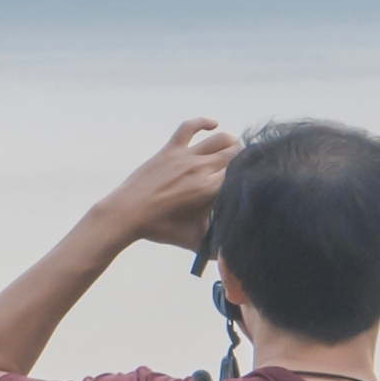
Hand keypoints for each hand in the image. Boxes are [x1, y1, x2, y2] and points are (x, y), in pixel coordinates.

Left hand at [94, 118, 236, 255]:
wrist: (127, 214)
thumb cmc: (160, 228)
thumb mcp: (192, 240)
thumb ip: (215, 246)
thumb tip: (233, 257)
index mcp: (208, 191)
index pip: (240, 175)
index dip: (250, 176)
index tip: (253, 181)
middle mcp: (199, 169)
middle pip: (234, 155)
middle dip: (244, 160)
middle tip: (245, 168)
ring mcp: (184, 156)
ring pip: (219, 140)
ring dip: (231, 143)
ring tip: (234, 152)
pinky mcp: (170, 149)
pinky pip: (189, 127)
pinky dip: (203, 122)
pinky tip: (213, 124)